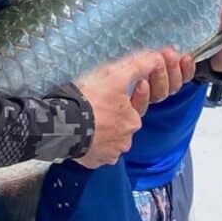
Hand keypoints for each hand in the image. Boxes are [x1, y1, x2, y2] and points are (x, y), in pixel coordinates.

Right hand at [74, 48, 194, 168]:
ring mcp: (109, 154)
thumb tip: (155, 58)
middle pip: (120, 127)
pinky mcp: (93, 162)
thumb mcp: (115, 76)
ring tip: (85, 120)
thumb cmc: (92, 99)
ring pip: (109, 141)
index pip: (131, 110)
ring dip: (101, 132)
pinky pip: (95, 152)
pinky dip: (90, 145)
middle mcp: (125, 142)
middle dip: (110, 118)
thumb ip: (138, 66)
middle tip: (94, 106)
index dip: (118, 101)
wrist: (65, 125)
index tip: (104, 94)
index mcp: (133, 121)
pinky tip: (81, 134)